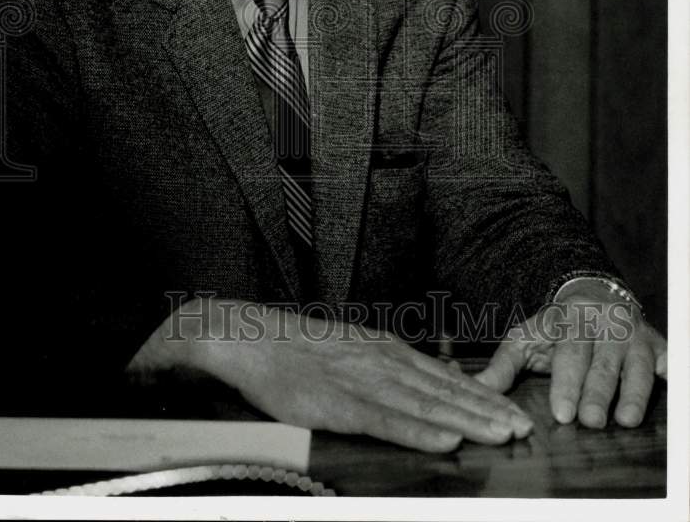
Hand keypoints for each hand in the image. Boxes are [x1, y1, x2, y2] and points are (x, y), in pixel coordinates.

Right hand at [127, 297, 533, 451]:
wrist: (252, 340)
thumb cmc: (299, 350)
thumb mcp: (353, 350)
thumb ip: (389, 367)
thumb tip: (427, 384)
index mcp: (386, 351)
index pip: (445, 378)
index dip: (484, 397)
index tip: (516, 412)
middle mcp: (382, 362)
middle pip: (444, 391)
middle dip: (488, 411)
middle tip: (526, 429)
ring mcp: (363, 382)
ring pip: (425, 404)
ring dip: (467, 420)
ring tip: (502, 435)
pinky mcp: (339, 403)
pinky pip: (386, 420)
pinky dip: (419, 430)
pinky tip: (445, 439)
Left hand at [474, 282, 666, 428]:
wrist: (592, 296)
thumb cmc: (554, 328)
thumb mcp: (524, 339)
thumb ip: (503, 366)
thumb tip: (473, 388)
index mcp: (567, 322)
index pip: (567, 354)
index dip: (565, 384)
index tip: (561, 413)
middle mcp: (602, 325)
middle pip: (600, 363)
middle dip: (596, 393)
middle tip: (591, 421)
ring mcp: (632, 334)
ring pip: (634, 365)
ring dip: (632, 392)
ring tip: (626, 419)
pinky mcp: (657, 344)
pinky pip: (667, 359)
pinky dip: (669, 373)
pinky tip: (669, 384)